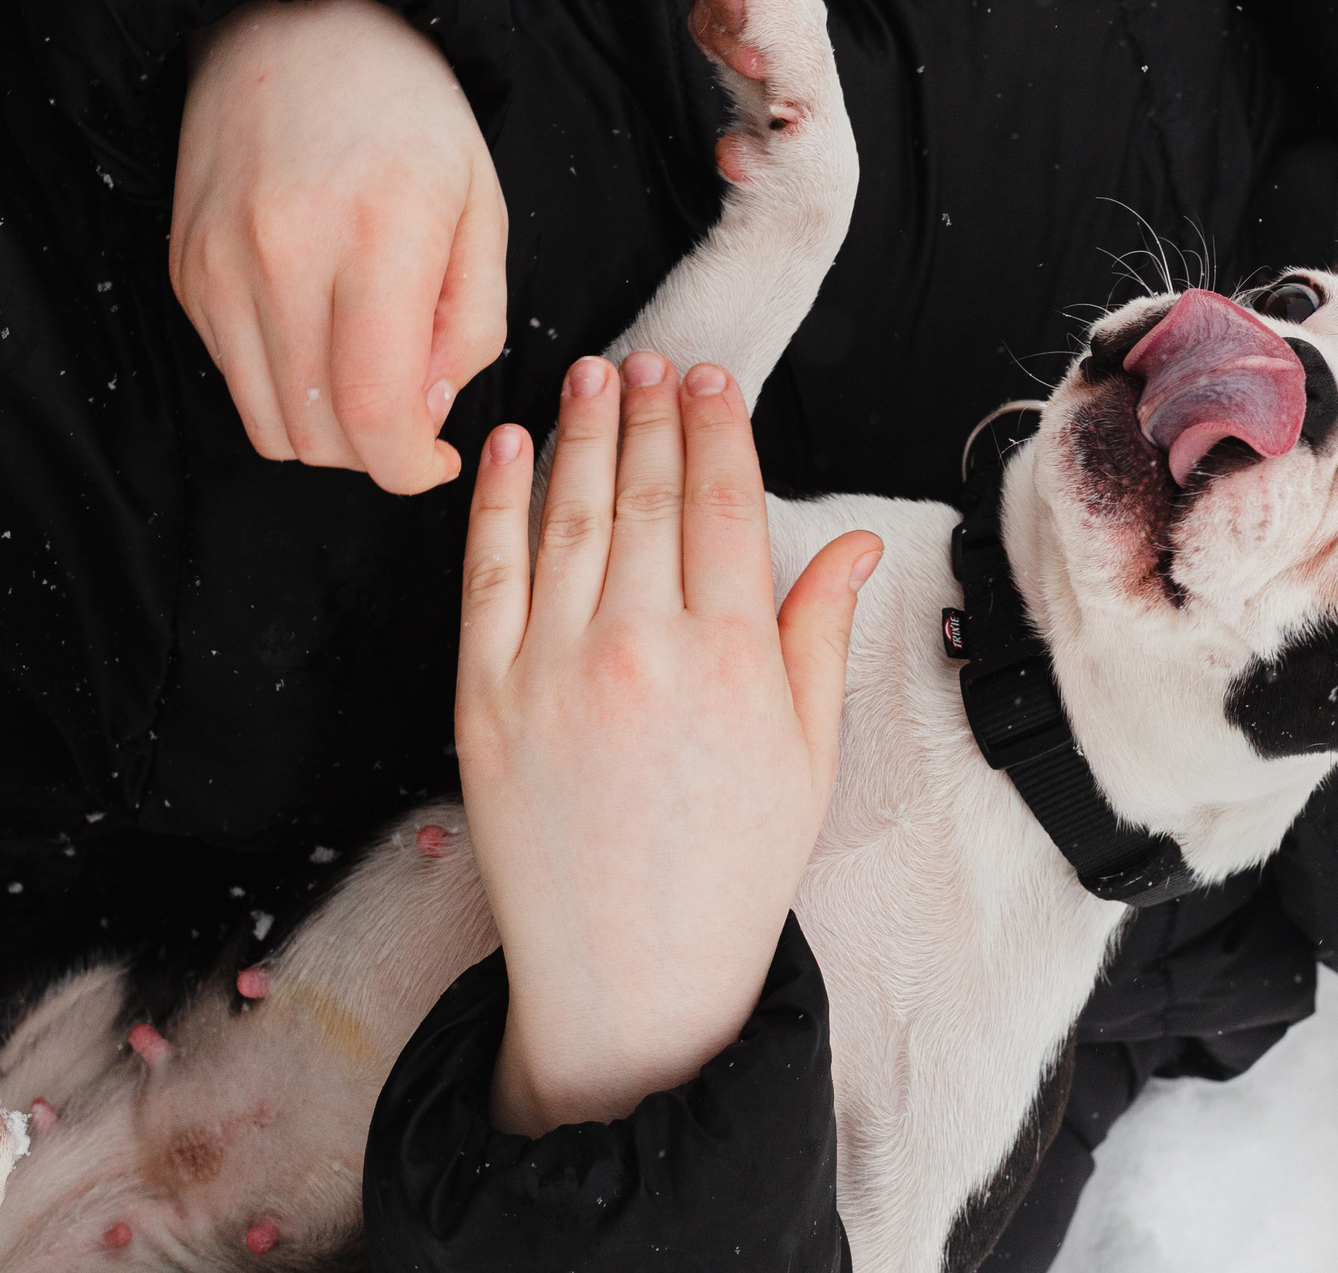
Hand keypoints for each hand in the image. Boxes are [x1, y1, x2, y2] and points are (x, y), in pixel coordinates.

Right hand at [173, 0, 507, 494]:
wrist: (300, 25)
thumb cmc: (412, 117)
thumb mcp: (483, 211)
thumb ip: (470, 326)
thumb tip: (425, 416)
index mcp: (375, 236)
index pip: (373, 413)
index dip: (408, 467)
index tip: (434, 460)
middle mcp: (281, 256)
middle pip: (318, 435)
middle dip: (374, 453)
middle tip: (412, 411)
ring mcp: (219, 266)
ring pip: (268, 424)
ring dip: (326, 432)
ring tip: (368, 377)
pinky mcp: (187, 271)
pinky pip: (235, 377)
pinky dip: (284, 385)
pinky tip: (320, 331)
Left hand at [454, 352, 880, 1133]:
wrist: (632, 977)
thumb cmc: (731, 870)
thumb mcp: (809, 754)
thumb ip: (820, 635)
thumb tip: (854, 543)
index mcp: (732, 660)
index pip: (720, 507)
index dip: (716, 431)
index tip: (711, 381)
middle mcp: (641, 649)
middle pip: (645, 497)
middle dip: (652, 415)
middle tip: (655, 360)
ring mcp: (553, 670)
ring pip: (570, 518)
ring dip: (583, 435)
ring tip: (594, 378)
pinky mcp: (484, 699)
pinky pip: (488, 575)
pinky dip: (500, 501)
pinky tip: (515, 448)